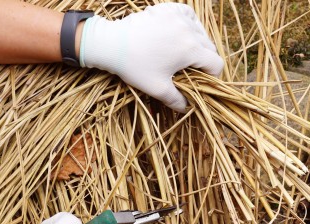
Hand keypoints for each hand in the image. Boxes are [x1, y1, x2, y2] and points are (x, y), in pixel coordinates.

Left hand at [79, 3, 223, 111]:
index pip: (216, 63)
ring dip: (197, 43)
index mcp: (191, 50)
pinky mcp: (169, 8)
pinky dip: (188, 24)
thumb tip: (187, 109)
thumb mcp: (157, 88)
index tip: (204, 84)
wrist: (113, 44)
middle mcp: (190, 30)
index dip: (213, 77)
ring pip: (200, 31)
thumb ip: (176, 100)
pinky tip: (180, 33)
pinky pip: (188, 15)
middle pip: (209, 47)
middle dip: (204, 61)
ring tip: (183, 55)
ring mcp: (179, 17)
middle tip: (191, 72)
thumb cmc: (135, 67)